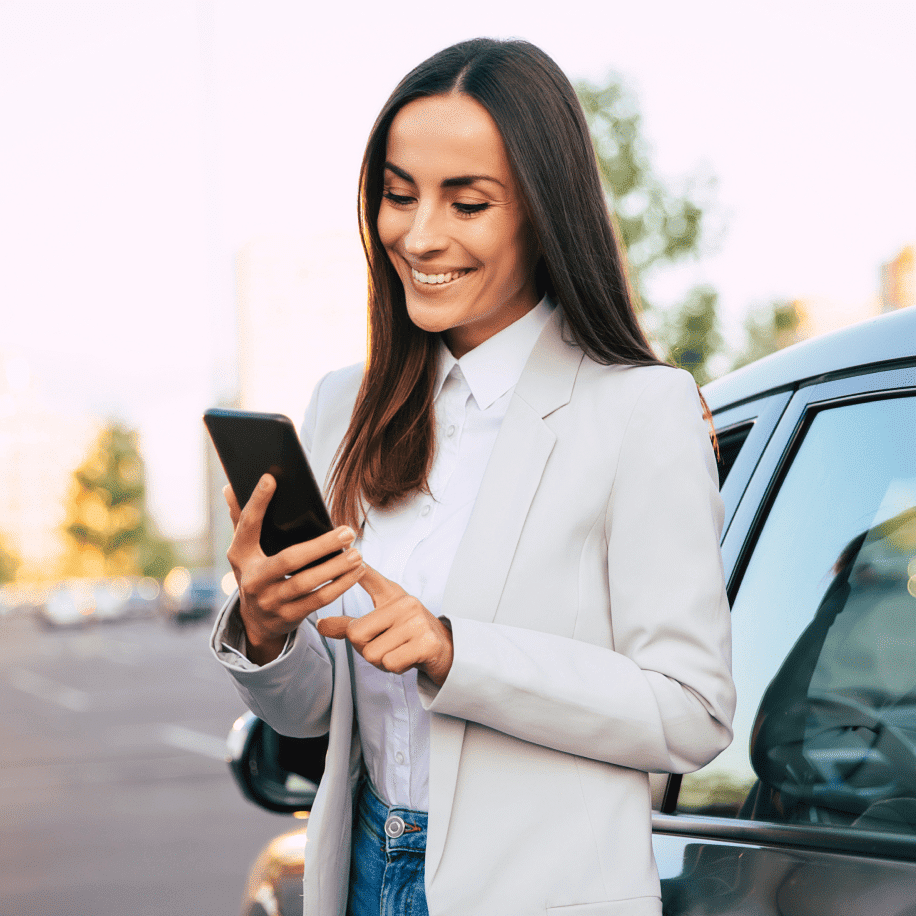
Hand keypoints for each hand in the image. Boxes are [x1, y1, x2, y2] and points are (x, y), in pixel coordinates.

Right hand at [225, 474, 365, 664]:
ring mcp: (269, 600)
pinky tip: (356, 572)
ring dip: (336, 568)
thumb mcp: (245, 549)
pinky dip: (340, 586)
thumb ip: (241, 518)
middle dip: (321, 545)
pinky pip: (318, 601)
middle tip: (347, 532)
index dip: (257, 502)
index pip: (247, 525)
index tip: (271, 478)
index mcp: (240, 555)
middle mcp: (252, 579)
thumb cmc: (257, 572)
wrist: (256, 621)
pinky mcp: (288, 616)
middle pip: (289, 559)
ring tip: (357, 553)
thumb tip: (229, 487)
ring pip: (307, 583)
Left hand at [316, 565, 453, 686]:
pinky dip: (395, 668)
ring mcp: (417, 622)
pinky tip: (408, 658)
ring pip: (373, 653)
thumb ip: (349, 626)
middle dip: (366, 648)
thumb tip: (320, 624)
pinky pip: (390, 662)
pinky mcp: (426, 643)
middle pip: (357, 634)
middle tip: (386, 645)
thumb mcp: (379, 626)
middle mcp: (405, 603)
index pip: (369, 577)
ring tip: (399, 651)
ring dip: (382, 661)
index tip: (346, 548)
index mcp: (391, 595)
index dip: (357, 566)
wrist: (444, 650)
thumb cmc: (406, 636)